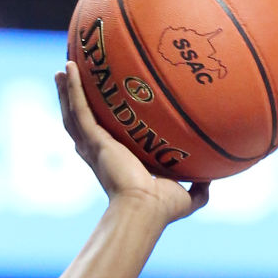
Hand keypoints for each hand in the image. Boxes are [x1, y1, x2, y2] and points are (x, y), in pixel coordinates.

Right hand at [56, 61, 208, 226]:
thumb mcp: (185, 196)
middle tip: (71, 80)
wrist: (145, 210)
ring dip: (67, 90)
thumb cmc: (161, 210)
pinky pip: (80, 108)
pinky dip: (73, 88)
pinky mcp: (95, 141)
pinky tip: (71, 67)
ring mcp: (95, 146)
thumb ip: (198, 188)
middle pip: (80, 123)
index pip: (101, 139)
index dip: (97, 124)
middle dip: (73, 102)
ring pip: (74, 113)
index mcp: (115, 163)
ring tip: (65, 68)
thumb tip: (213, 177)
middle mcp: (100, 154)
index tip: (98, 107)